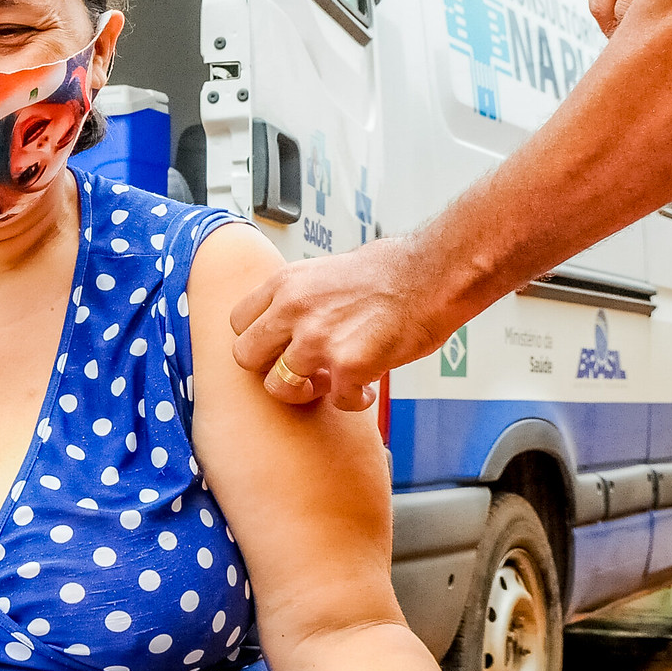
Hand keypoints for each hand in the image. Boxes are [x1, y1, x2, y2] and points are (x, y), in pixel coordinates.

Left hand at [230, 236, 457, 408]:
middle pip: (246, 357)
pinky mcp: (348, 365)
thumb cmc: (393, 269)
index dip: (259, 340)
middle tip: (301, 370)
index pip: (238, 322)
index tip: (278, 348)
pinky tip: (369, 388)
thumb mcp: (329, 270)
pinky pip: (337, 401)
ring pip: (280, 387)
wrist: (433, 273)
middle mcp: (293, 309)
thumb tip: (296, 319)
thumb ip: (304, 297)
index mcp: (287, 283)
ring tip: (334, 382)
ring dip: (308, 391)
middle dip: (272, 369)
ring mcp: (317, 339)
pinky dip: (354, 401)